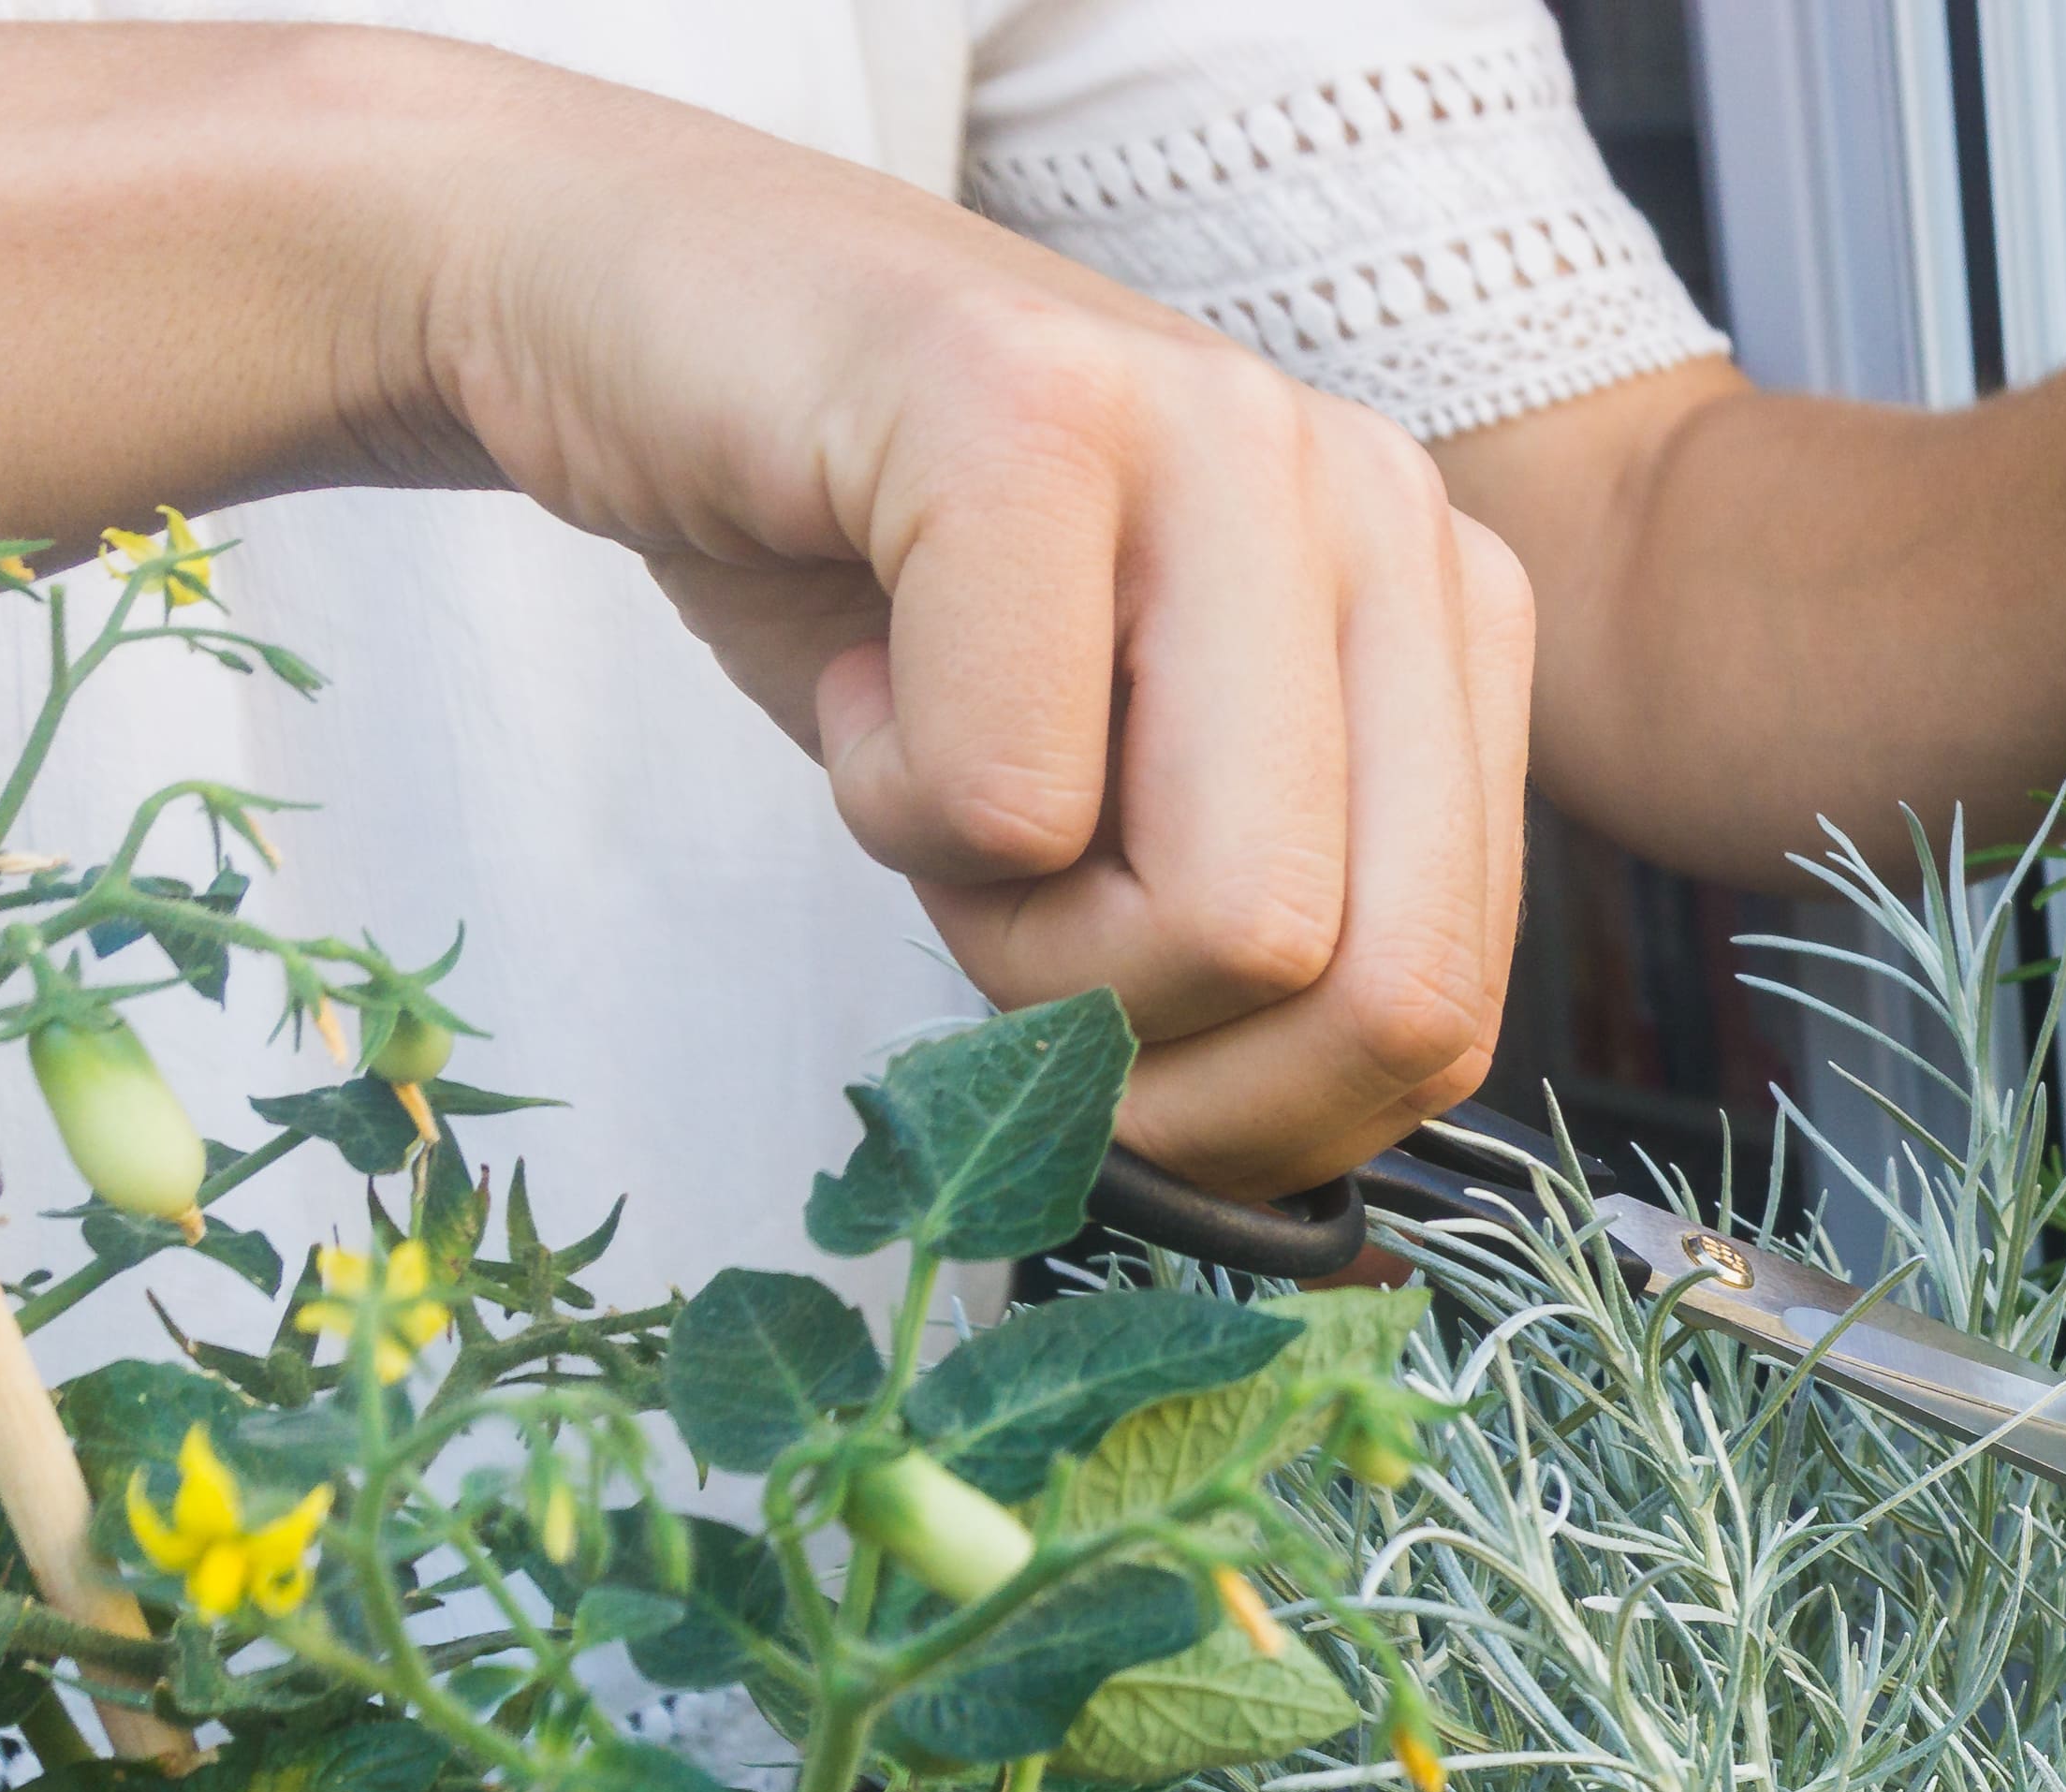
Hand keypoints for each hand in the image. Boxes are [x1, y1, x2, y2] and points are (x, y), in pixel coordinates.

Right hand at [0, 15, 1527, 1199]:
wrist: (613, 314)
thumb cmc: (883, 596)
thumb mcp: (1125, 804)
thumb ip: (1271, 954)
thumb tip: (1296, 1202)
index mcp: (1447, 608)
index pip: (1452, 1010)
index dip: (1250, 1113)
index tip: (1094, 1011)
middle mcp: (1386, 501)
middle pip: (1368, 993)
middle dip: (1144, 1048)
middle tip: (996, 899)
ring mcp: (1224, 434)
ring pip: (1231, 922)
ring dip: (1017, 935)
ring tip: (929, 771)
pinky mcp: (1024, 412)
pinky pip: (1012, 803)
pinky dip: (886, 806)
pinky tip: (856, 668)